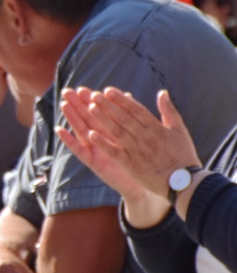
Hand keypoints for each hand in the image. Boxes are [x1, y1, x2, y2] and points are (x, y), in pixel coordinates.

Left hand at [60, 87, 199, 201]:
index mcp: (157, 128)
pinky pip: (114, 152)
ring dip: (103, 120)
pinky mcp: (130, 164)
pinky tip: (91, 134)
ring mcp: (137, 151)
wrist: (183, 182)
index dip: (121, 100)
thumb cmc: (183, 155)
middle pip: (124, 118)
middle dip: (108, 106)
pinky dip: (103, 143)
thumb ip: (169, 111)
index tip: (108, 90)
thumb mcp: (180, 130)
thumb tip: (162, 93)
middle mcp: (145, 137)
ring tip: (90, 108)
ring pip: (117, 132)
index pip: (136, 110)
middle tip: (93, 95)